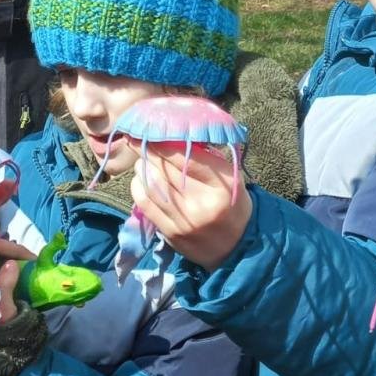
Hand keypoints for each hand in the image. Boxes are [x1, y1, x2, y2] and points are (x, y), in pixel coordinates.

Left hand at [131, 145, 252, 270]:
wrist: (237, 247)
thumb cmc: (232, 203)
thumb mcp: (229, 176)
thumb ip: (206, 156)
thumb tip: (174, 135)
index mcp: (221, 184)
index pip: (185, 157)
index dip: (163, 141)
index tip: (150, 128)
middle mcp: (201, 203)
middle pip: (164, 169)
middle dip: (148, 151)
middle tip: (141, 139)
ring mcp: (183, 221)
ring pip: (151, 185)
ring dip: (142, 167)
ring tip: (143, 158)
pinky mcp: (170, 233)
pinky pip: (144, 204)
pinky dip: (139, 186)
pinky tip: (142, 178)